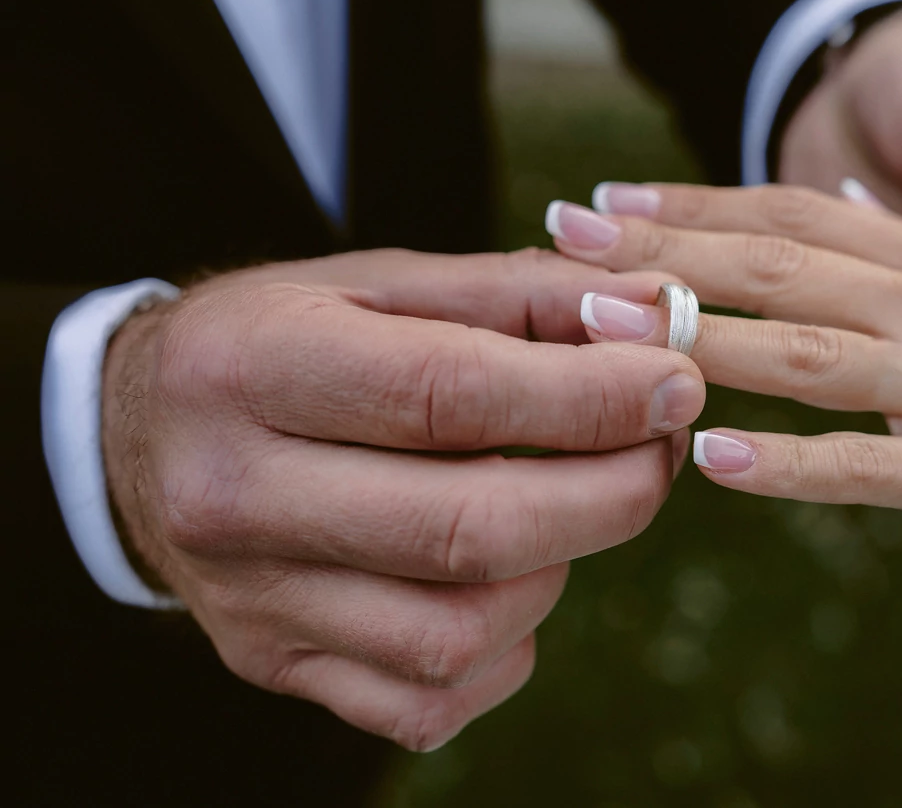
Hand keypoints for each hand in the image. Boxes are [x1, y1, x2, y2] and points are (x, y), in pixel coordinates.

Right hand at [102, 248, 702, 749]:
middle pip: (467, 532)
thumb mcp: (383, 283)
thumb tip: (660, 312)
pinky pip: (429, 700)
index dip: (588, 397)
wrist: (141, 436)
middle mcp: (236, 496)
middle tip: (661, 449)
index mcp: (254, 368)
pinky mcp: (276, 665)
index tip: (677, 382)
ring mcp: (253, 601)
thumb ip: (524, 294)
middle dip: (610, 494)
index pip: (447, 395)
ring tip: (563, 503)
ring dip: (558, 567)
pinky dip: (506, 647)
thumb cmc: (287, 342)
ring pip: (459, 632)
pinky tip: (507, 580)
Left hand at [547, 186, 901, 626]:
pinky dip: (781, 463)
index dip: (693, 203)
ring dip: (691, 338)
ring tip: (598, 330)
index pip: (792, 213)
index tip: (610, 199)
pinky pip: (862, 467)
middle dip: (662, 251)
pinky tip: (708, 459)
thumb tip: (840, 204)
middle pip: (776, 266)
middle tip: (565, 240)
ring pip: (801, 353)